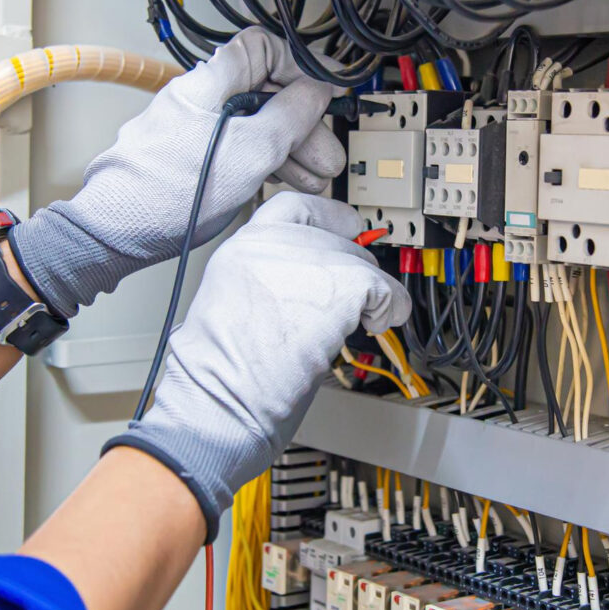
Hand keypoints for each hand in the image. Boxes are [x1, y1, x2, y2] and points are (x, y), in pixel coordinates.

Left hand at [9, 28, 344, 317]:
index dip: (300, 66)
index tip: (325, 90)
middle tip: (326, 152)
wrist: (116, 233)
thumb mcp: (250, 152)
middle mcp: (201, 100)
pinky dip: (265, 164)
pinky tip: (286, 183)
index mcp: (210, 84)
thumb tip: (317, 90)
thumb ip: (290, 115)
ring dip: (291, 150)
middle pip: (265, 95)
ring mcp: (195, 130)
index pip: (264, 48)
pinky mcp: (190, 158)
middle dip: (303, 124)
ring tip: (315, 177)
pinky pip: (238, 150)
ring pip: (255, 127)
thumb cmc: (167, 193)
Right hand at [103, 192, 410, 536]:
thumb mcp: (231, 304)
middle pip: (334, 237)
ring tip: (360, 322)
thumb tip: (304, 285)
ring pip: (362, 263)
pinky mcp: (339, 286)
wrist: (220, 402)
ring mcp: (307, 261)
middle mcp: (272, 244)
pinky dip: (390, 308)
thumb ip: (269, 279)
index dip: (327, 218)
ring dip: (369, 294)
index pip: (293, 207)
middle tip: (352, 302)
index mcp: (241, 247)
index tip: (346, 227)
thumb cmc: (218, 376)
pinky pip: (386, 289)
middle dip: (349, 269)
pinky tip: (377, 325)